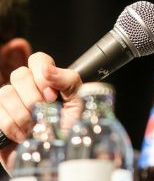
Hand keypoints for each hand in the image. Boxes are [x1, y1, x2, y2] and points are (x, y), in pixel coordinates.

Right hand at [0, 52, 81, 170]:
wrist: (60, 159)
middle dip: (33, 96)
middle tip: (44, 111)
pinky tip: (23, 135)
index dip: (42, 74)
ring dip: (22, 113)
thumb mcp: (80, 102)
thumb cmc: (73, 130)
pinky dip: (11, 125)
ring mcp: (11, 104)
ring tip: (35, 127)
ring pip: (5, 93)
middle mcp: (28, 89)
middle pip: (19, 74)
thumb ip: (68, 80)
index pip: (37, 60)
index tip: (52, 94)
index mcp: (48, 80)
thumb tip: (47, 68)